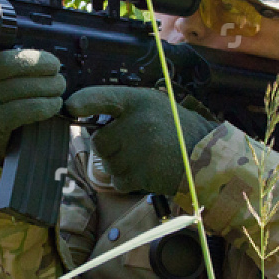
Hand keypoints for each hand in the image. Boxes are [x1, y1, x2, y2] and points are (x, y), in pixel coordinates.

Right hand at [0, 48, 65, 160]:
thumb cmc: (2, 99)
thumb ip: (5, 60)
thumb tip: (42, 52)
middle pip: (6, 64)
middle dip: (37, 63)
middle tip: (57, 68)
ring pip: (20, 88)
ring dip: (48, 86)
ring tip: (59, 85)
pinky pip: (24, 110)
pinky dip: (45, 105)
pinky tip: (54, 104)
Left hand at [65, 86, 216, 196]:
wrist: (207, 156)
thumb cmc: (177, 130)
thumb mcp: (154, 106)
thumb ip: (123, 109)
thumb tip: (82, 116)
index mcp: (139, 101)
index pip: (102, 97)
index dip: (83, 102)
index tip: (70, 107)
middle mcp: (136, 123)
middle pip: (99, 141)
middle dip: (110, 147)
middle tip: (133, 145)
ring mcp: (138, 150)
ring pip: (107, 164)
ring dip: (120, 165)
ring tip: (145, 158)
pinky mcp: (141, 174)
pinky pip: (117, 181)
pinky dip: (127, 181)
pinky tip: (146, 171)